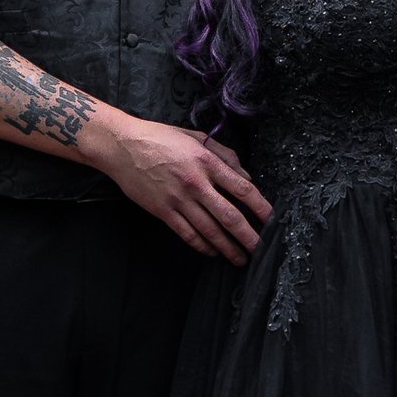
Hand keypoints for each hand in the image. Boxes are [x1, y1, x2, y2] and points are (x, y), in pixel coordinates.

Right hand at [87, 112, 272, 261]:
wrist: (123, 146)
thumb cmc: (161, 138)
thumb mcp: (197, 138)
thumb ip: (225, 156)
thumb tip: (246, 178)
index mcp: (207, 162)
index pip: (243, 189)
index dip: (261, 207)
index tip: (273, 221)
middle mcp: (196, 183)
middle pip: (230, 216)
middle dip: (248, 237)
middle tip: (261, 250)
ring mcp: (179, 200)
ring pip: (209, 230)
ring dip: (227, 248)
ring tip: (239, 259)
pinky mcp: (163, 211)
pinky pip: (187, 234)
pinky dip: (202, 246)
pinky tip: (212, 252)